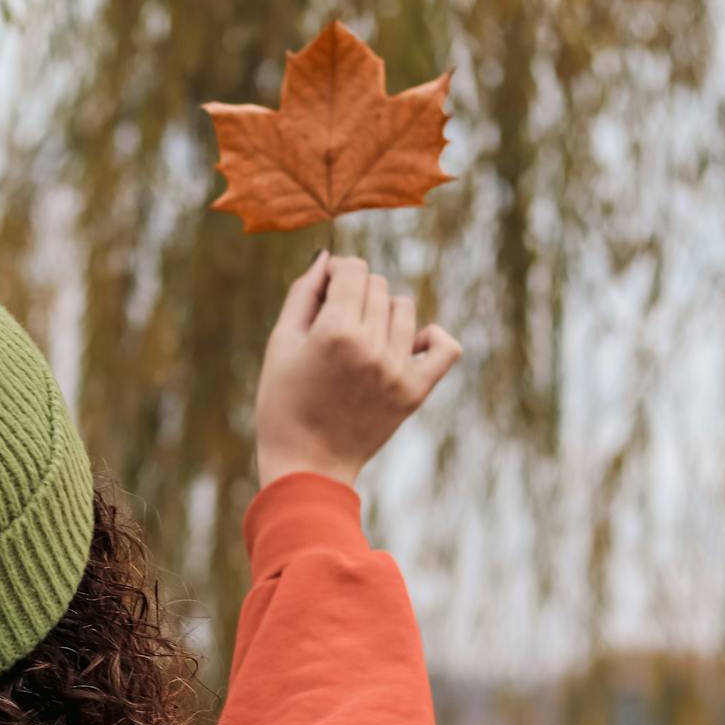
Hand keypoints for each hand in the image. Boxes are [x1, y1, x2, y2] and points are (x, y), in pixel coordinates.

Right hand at [253, 252, 461, 488]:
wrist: (307, 464)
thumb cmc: (283, 403)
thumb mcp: (280, 344)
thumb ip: (302, 295)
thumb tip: (327, 259)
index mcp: (333, 332)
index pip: (353, 270)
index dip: (337, 273)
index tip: (325, 291)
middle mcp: (370, 347)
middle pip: (378, 286)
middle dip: (356, 295)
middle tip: (335, 325)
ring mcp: (396, 370)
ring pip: (404, 308)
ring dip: (383, 314)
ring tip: (362, 340)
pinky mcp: (415, 391)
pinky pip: (444, 345)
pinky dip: (430, 336)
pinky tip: (406, 344)